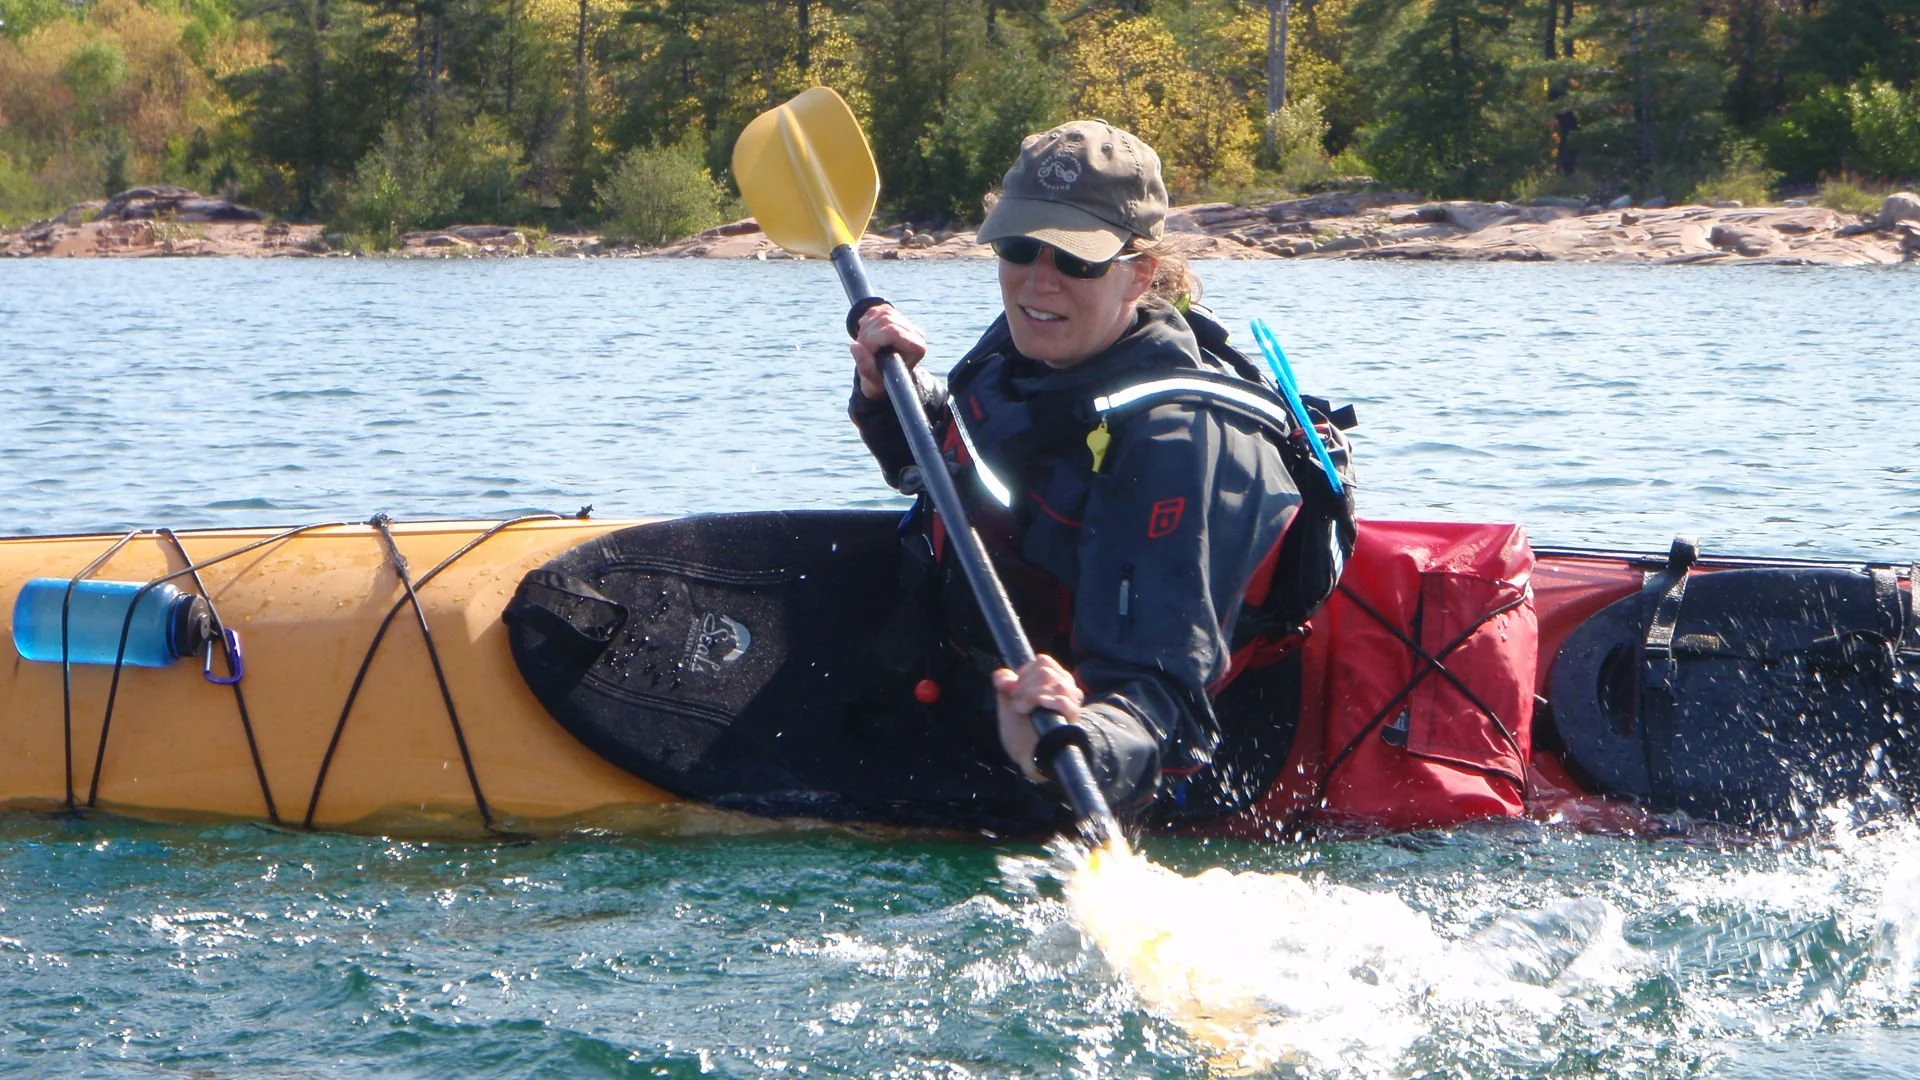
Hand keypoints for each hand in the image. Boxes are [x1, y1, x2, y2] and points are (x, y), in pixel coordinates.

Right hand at [849, 304, 927, 400]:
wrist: (884, 376)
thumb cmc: (879, 381)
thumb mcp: (872, 381)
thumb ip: (865, 366)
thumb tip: (855, 346)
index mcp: (917, 349)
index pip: (893, 332)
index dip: (873, 339)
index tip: (864, 350)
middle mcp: (915, 333)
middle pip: (886, 320)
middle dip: (868, 334)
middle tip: (861, 348)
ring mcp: (907, 323)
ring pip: (882, 314)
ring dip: (866, 327)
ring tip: (864, 344)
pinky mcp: (897, 316)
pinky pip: (878, 310)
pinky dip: (867, 321)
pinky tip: (866, 334)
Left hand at [991, 655, 1082, 783]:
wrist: (1028, 757)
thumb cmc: (1021, 731)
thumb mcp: (1007, 704)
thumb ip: (1004, 685)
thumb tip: (1004, 676)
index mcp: (1052, 680)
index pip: (1043, 661)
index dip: (1023, 672)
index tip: (1013, 690)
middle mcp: (1066, 687)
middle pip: (1046, 671)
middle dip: (1023, 686)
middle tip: (1016, 704)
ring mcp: (1071, 702)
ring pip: (1055, 683)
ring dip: (1031, 694)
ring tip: (1021, 709)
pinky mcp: (1072, 717)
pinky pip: (1063, 700)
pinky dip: (1045, 701)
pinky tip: (1034, 709)